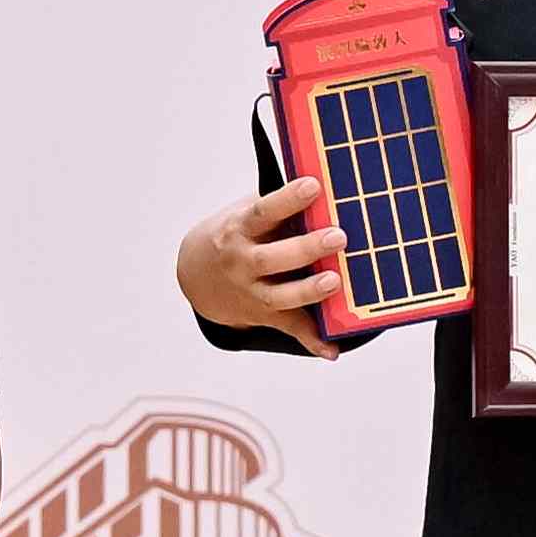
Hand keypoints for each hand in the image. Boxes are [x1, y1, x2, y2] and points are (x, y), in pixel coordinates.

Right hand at [179, 176, 340, 339]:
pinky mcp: (263, 314)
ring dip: (307, 291)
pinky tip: (332, 350)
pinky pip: (288, 328)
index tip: (314, 186)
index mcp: (238, 230)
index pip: (262, 212)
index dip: (287, 199)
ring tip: (334, 281)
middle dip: (305, 248)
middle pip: (270, 258)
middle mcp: (241, 263)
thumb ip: (277, 208)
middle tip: (338, 237)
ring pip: (278, 297)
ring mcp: (250, 292)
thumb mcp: (244, 214)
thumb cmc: (236, 234)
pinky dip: (311, 341)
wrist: (197, 273)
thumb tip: (323, 189)